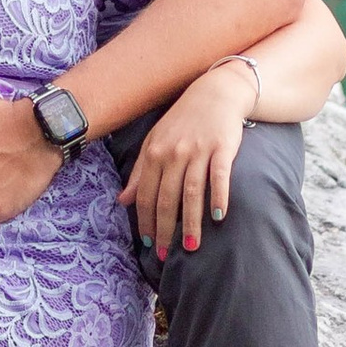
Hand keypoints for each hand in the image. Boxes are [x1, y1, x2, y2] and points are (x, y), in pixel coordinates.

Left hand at [119, 64, 250, 256]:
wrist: (216, 92)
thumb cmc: (183, 120)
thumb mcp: (155, 141)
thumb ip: (140, 171)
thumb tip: (123, 201)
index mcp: (155, 152)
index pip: (147, 194)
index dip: (146, 221)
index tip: (148, 243)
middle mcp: (174, 152)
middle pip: (168, 198)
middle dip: (165, 229)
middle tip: (165, 254)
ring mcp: (199, 150)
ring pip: (192, 192)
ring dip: (191, 222)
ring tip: (192, 247)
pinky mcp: (222, 147)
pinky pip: (220, 176)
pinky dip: (219, 196)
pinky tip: (219, 216)